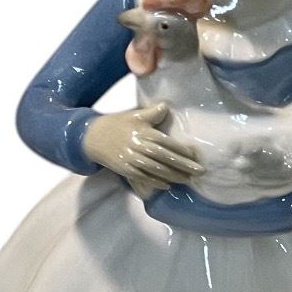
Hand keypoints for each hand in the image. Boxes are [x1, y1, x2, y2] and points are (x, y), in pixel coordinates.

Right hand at [82, 102, 203, 194]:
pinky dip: (156, 182)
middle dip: (183, 166)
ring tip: (188, 179)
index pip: (167, 143)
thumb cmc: (116, 124)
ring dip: (174, 176)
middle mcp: (139, 147)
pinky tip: (167, 185)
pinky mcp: (125, 169)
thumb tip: (166, 106)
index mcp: (144, 133)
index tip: (196, 156)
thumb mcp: (134, 115)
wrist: (92, 137)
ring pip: (156, 170)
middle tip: (199, 172)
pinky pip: (143, 178)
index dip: (182, 151)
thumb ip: (152, 112)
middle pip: (165, 159)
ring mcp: (132, 160)